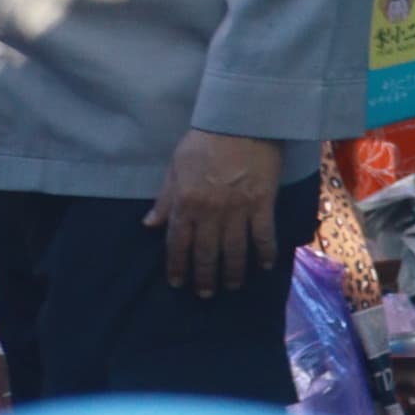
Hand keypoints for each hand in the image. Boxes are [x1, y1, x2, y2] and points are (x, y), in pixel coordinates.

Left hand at [144, 130, 281, 295]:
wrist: (243, 120)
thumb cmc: (205, 141)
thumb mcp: (176, 167)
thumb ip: (165, 198)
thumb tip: (150, 225)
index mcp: (186, 203)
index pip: (178, 243)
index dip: (177, 266)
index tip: (178, 283)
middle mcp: (210, 212)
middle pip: (206, 253)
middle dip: (204, 277)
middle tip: (205, 294)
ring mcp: (238, 210)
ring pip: (234, 250)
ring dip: (233, 272)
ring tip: (232, 285)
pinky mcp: (263, 204)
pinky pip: (264, 235)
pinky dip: (265, 253)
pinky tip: (265, 266)